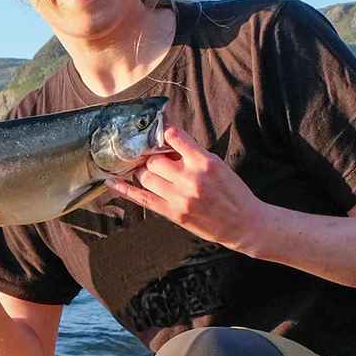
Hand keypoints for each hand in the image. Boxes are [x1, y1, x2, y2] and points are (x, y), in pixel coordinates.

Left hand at [104, 126, 265, 252]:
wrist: (243, 224)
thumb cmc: (233, 193)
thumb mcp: (218, 166)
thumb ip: (193, 155)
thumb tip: (167, 143)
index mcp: (204, 162)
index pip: (174, 137)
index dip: (162, 133)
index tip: (157, 131)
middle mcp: (190, 178)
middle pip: (155, 159)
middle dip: (153, 158)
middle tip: (155, 160)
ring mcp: (179, 197)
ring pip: (146, 177)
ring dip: (144, 172)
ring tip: (150, 173)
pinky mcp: (173, 213)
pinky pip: (142, 198)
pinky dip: (124, 189)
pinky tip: (112, 181)